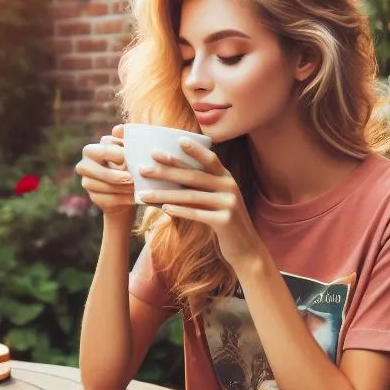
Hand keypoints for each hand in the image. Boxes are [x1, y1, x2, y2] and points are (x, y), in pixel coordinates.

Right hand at [75, 124, 134, 217]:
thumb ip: (124, 138)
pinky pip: (109, 200)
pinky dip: (123, 199)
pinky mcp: (94, 198)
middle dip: (117, 176)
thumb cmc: (128, 163)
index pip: (103, 152)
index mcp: (91, 150)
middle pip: (102, 172)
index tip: (129, 159)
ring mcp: (87, 183)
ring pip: (106, 188)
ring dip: (123, 189)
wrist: (126, 188)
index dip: (118, 156)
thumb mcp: (128, 150)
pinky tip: (133, 198)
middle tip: (132, 179)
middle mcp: (84, 166)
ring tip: (137, 188)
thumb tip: (118, 129)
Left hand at [138, 139, 264, 271]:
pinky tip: (164, 210)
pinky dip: (179, 211)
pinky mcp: (225, 221)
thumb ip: (202, 189)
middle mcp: (229, 187)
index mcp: (226, 178)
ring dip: (163, 195)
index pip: (209, 159)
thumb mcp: (217, 202)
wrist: (246, 249)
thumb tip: (169, 182)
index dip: (194, 149)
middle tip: (143, 169)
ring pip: (190, 196)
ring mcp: (228, 203)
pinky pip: (197, 213)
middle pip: (192, 176)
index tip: (176, 140)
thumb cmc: (225, 224)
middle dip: (165, 171)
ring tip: (143, 195)